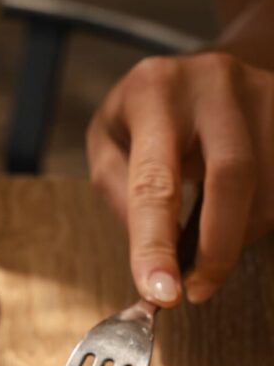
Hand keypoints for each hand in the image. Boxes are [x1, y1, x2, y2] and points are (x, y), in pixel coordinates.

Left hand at [87, 52, 273, 304]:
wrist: (195, 74)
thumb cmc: (141, 115)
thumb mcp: (107, 142)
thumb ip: (118, 191)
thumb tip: (151, 250)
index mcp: (153, 91)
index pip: (155, 179)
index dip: (156, 242)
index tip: (160, 291)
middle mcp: (213, 82)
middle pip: (232, 177)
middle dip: (217, 248)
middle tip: (195, 290)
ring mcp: (262, 91)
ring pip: (268, 187)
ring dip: (238, 236)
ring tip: (207, 250)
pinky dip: (257, 219)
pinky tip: (232, 223)